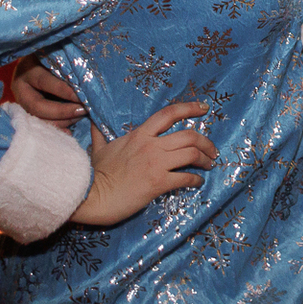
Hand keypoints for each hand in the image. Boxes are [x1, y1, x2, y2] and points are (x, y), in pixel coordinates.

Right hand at [11, 57, 84, 125]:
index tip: (83, 97)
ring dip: (62, 121)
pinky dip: (57, 126)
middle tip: (83, 111)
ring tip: (81, 116)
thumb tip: (86, 85)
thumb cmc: (55, 54)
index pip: (45, 82)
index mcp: (27, 69)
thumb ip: (67, 68)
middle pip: (38, 107)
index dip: (64, 91)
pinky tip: (69, 130)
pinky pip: (42, 122)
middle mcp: (20, 86)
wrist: (40, 56)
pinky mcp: (28, 110)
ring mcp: (22, 100)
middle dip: (62, 112)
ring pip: (38, 117)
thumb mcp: (58, 56)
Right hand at [70, 101, 216, 226]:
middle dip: (206, 142)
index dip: (189, 108)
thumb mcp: (98, 149)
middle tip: (212, 150)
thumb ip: (99, 135)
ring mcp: (156, 164)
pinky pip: (186, 178)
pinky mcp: (158, 183)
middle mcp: (151, 145)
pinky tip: (197, 182)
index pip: (169, 114)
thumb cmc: (94, 173)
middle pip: (189, 135)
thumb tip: (92, 124)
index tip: (204, 108)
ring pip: (192, 154)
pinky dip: (196, 180)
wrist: (90, 196)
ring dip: (205, 159)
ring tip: (208, 165)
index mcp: (139, 134)